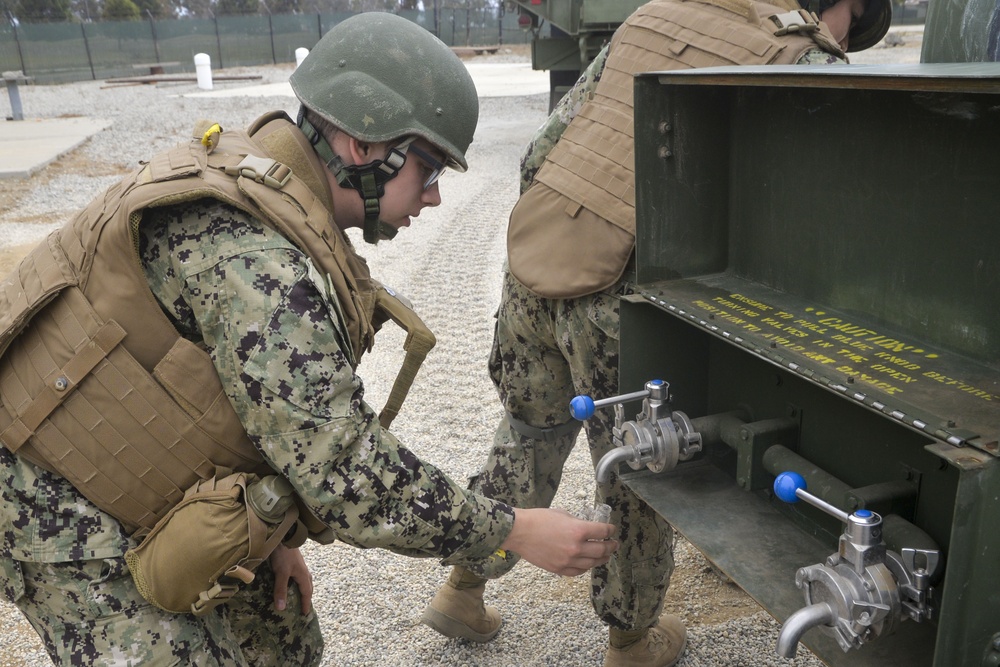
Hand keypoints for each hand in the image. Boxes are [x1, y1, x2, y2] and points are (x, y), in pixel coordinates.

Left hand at [269, 545, 313, 614]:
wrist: (284, 536)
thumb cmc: (283, 555)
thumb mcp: (281, 573)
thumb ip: (281, 590)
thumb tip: (282, 608)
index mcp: (303, 576)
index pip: (307, 593)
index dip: (306, 604)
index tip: (305, 614)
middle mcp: (304, 571)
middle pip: (308, 586)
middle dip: (307, 596)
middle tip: (304, 606)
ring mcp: (299, 565)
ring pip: (304, 580)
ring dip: (304, 588)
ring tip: (299, 594)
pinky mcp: (294, 561)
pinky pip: (299, 575)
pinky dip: (298, 581)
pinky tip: (291, 580)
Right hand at [499, 507, 617, 576]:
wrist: (519, 532)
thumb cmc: (538, 519)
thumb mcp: (563, 514)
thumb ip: (578, 523)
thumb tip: (588, 529)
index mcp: (578, 530)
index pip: (602, 532)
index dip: (610, 530)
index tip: (612, 530)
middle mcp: (576, 547)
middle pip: (601, 550)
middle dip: (610, 546)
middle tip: (614, 544)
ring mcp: (568, 560)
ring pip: (592, 563)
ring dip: (601, 558)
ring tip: (605, 555)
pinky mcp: (559, 569)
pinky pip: (578, 571)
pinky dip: (586, 567)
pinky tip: (589, 563)